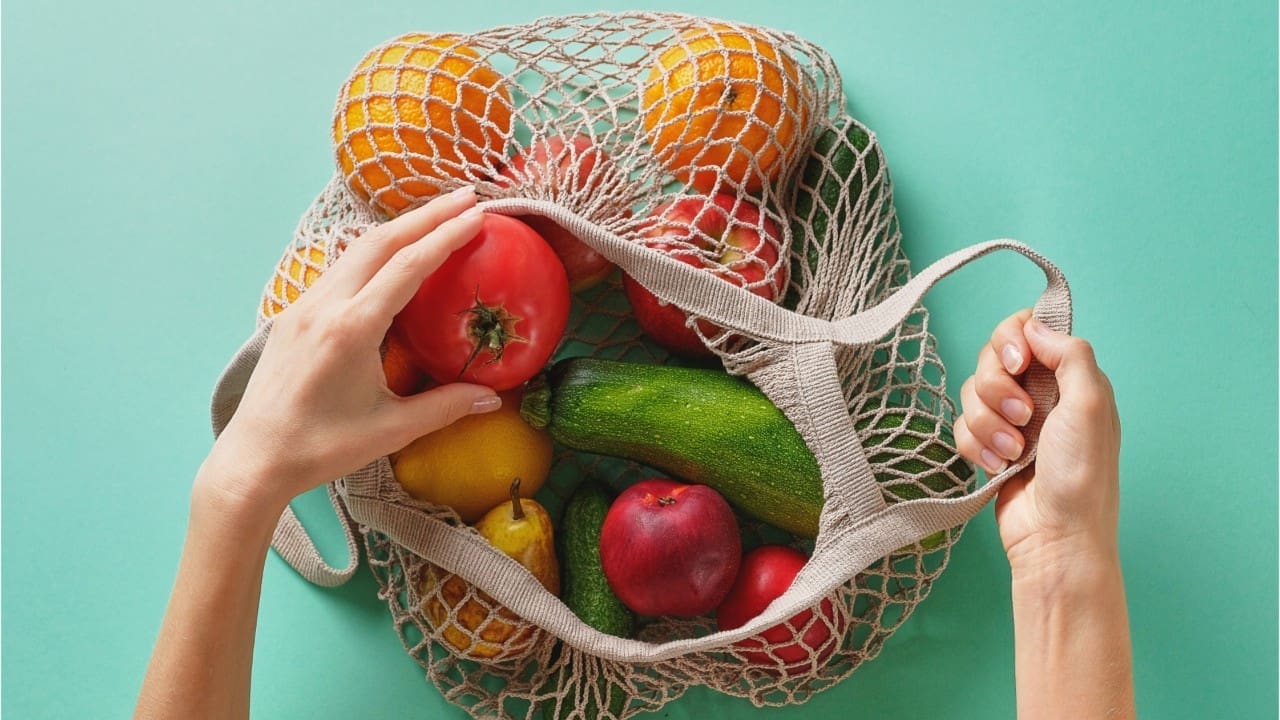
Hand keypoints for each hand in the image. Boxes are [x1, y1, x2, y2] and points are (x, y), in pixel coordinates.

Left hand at [199, 187, 500, 516]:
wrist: (254, 459)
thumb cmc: (322, 448)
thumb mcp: (392, 430)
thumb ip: (445, 407)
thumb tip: (492, 397)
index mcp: (351, 328)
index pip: (408, 266)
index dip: (446, 236)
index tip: (478, 215)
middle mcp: (325, 305)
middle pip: (381, 241)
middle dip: (427, 215)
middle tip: (468, 197)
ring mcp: (304, 306)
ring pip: (356, 250)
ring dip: (399, 228)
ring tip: (436, 217)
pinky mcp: (293, 315)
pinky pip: (338, 269)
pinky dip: (372, 251)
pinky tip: (391, 255)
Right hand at [954, 309, 1121, 572]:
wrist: (1056, 535)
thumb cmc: (1082, 474)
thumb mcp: (1090, 405)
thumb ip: (1070, 355)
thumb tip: (1035, 325)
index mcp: (1068, 376)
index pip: (1024, 329)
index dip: (1011, 340)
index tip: (1018, 365)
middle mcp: (1038, 392)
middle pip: (989, 358)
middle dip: (997, 389)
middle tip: (1022, 418)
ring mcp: (1011, 419)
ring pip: (971, 393)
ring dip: (989, 425)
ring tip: (1014, 453)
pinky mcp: (988, 445)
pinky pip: (961, 426)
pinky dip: (977, 447)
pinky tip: (1000, 467)